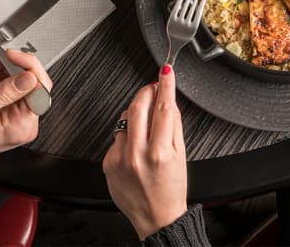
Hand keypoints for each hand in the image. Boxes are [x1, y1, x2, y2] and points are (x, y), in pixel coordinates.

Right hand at [0, 49, 51, 218]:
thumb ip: (3, 93)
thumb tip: (29, 78)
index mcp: (20, 126)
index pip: (40, 88)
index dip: (27, 66)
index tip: (10, 55)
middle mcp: (23, 124)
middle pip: (30, 82)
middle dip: (9, 65)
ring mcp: (17, 119)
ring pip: (20, 82)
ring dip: (2, 70)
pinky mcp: (9, 114)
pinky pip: (11, 89)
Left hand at [103, 65, 186, 239]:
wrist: (156, 219)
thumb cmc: (171, 189)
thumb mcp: (181, 155)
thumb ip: (174, 124)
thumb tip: (169, 99)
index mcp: (160, 153)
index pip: (163, 108)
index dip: (165, 85)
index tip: (165, 71)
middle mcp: (138, 155)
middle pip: (138, 107)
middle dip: (146, 91)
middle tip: (153, 87)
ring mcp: (120, 158)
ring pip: (125, 118)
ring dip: (136, 113)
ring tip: (146, 126)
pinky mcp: (108, 162)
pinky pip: (117, 135)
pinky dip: (127, 134)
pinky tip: (135, 147)